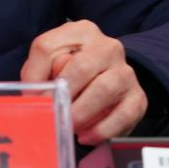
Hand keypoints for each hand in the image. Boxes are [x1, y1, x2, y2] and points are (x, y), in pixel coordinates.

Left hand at [19, 20, 147, 145]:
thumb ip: (38, 74)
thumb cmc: (72, 72)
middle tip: (52, 115)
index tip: (31, 98)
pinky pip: (122, 115)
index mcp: (80, 31)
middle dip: (63, 95)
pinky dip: (101, 129)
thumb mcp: (50, 65)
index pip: (48, 47)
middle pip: (81, 66)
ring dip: (81, 113)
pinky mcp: (137, 97)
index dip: (34, 75)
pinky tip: (86, 136)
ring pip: (104, 89)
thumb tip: (32, 98)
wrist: (108, 80)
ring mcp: (125, 71)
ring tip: (68, 127)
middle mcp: (107, 47)